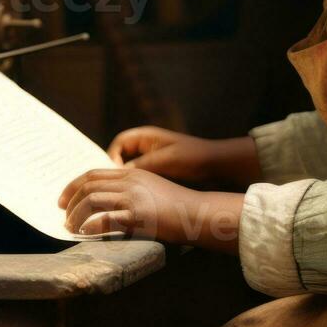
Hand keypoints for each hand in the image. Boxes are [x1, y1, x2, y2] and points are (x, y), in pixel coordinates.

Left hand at [58, 167, 198, 238]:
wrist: (198, 213)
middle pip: (88, 185)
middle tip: (63, 215)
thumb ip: (130, 188)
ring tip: (71, 227)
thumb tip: (105, 200)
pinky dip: (90, 226)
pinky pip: (105, 219)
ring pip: (91, 200)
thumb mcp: (151, 187)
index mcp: (132, 173)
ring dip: (76, 215)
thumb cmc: (177, 206)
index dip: (74, 185)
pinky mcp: (138, 215)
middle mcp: (130, 181)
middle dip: (70, 200)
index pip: (94, 173)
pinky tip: (84, 233)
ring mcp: (133, 197)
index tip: (63, 199)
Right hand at [106, 127, 262, 186]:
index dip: (113, 156)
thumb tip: (120, 173)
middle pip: (121, 153)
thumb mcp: (165, 160)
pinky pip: (139, 171)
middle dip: (116, 167)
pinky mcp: (157, 165)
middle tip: (116, 184)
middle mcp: (146, 142)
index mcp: (146, 135)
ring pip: (129, 164)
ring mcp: (151, 154)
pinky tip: (136, 192)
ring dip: (125, 175)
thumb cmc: (192, 157)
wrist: (213, 162)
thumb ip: (142, 165)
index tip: (116, 173)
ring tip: (124, 190)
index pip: (119, 142)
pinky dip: (135, 180)